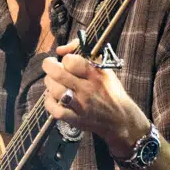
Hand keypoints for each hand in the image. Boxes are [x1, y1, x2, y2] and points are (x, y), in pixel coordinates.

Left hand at [42, 40, 150, 158]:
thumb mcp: (104, 68)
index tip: (65, 60)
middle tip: (50, 66)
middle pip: (58, 74)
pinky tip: (53, 98)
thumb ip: (84, 53)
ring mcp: (81, 106)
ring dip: (49, 84)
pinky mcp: (75, 119)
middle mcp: (87, 90)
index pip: (71, 61)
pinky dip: (49, 102)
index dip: (65, 58)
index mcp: (95, 75)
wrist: (120, 119)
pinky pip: (55, 110)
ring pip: (54, 90)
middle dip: (48, 66)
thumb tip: (61, 49)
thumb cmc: (110, 91)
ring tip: (53, 82)